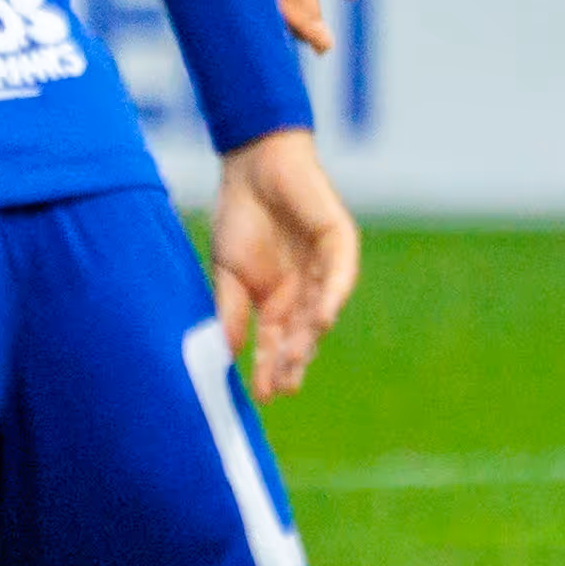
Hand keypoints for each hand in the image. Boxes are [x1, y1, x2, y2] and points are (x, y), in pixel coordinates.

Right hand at [203, 127, 358, 397]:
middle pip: (302, 334)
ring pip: (320, 310)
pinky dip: (332, 296)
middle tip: (284, 387)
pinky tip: (321, 319)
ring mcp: (324, 268)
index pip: (277, 342)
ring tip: (297, 362)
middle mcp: (304, 290)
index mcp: (277, 300)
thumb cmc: (240, 218)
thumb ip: (230, 311)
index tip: (262, 396)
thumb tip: (225, 353)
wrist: (252, 169)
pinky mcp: (338, 242)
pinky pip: (339, 274)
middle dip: (292, 361)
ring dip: (309, 336)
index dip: (271, 366)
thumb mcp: (228, 272)